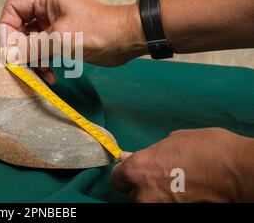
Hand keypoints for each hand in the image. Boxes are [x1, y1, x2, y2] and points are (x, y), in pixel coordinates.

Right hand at [0, 0, 146, 82]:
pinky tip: (51, 76)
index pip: (12, 9)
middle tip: (22, 66)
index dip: (7, 30)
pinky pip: (43, 49)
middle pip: (19, 27)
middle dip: (21, 49)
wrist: (126, 39)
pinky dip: (44, 62)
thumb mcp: (59, 39)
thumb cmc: (97, 31)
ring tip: (42, 75)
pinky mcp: (61, 35)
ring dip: (33, 59)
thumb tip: (8, 56)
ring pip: (30, 41)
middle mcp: (46, 5)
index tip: (10, 51)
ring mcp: (53, 21)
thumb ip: (31, 47)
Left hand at [111, 128, 253, 201]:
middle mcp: (144, 193)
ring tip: (176, 186)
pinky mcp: (175, 215)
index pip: (117, 178)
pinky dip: (171, 201)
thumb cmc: (208, 150)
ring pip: (148, 202)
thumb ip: (149, 153)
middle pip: (133, 194)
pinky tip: (184, 193)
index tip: (132, 172)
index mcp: (138, 170)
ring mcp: (159, 207)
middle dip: (143, 187)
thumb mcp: (173, 141)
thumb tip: (135, 157)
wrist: (237, 172)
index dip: (126, 174)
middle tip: (160, 178)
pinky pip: (165, 206)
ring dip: (157, 196)